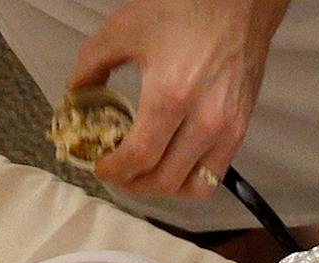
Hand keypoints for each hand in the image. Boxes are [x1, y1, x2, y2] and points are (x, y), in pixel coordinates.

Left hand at [70, 0, 289, 198]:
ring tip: (146, 174)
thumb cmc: (184, 10)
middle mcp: (203, 120)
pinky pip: (214, 175)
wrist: (238, 3)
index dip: (115, 170)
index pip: (139, 157)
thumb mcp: (125, 29)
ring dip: (163, 188)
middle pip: (164, 179)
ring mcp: (226, 129)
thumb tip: (77, 93)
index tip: (100, 166)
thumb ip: (92, 64)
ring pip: (192, 187)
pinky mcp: (241, 129)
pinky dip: (190, 180)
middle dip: (133, 183)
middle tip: (117, 171)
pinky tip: (174, 164)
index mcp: (170, 96)